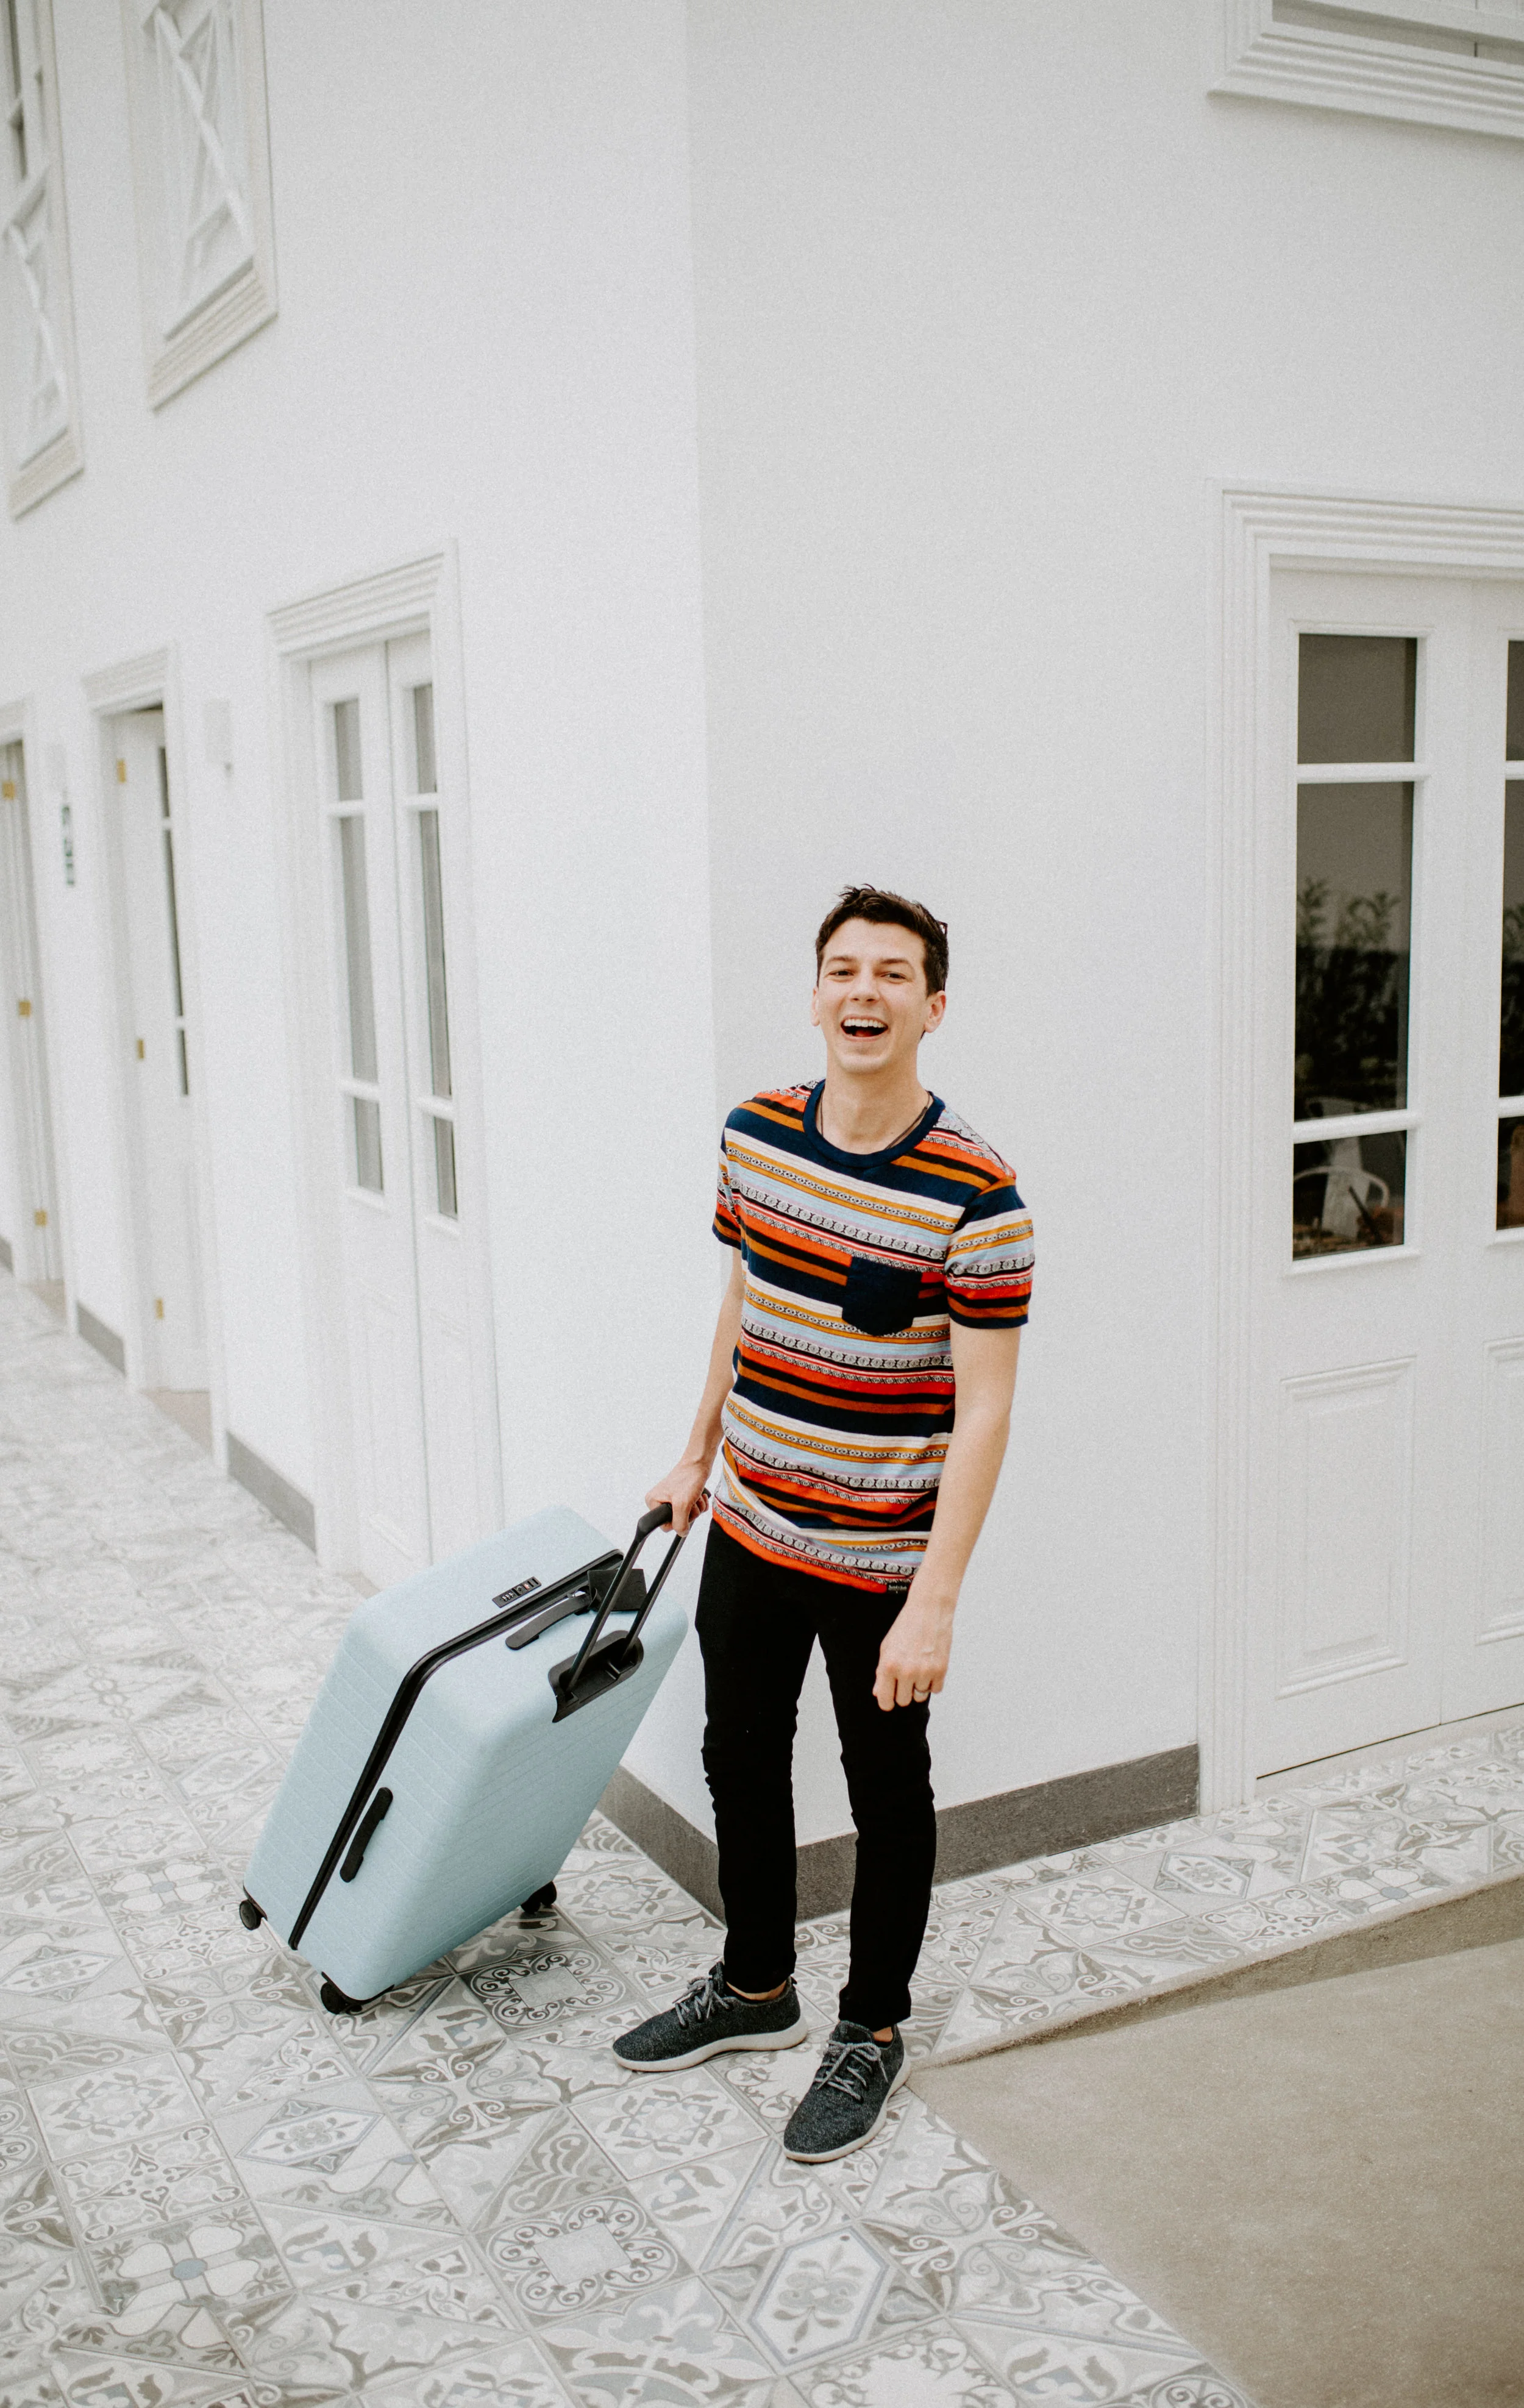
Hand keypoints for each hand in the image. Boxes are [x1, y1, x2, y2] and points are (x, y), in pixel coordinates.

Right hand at [645, 1460, 711, 1536]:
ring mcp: (672, 1499)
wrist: (699, 1463)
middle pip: (678, 1521)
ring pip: (688, 1516)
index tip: (683, 1511)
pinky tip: (699, 1495)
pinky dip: (699, 1505)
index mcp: (653, 1502)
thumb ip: (680, 1523)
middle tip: (690, 1501)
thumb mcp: (682, 1504)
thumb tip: (682, 1532)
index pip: (665, 1526)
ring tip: (695, 1496)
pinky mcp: (683, 1497)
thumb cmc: (688, 1477)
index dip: (677, 1522)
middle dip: (690, 1513)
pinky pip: (693, 1510)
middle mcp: (660, 1501)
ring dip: (696, 1508)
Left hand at [873, 1578, 955, 1710]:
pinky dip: (933, 1682)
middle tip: (906, 1676)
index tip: (890, 1699)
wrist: (929, 1609)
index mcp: (888, 1666)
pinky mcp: (941, 1670)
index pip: (885, 1701)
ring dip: (919, 1686)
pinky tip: (930, 1666)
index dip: (887, 1702)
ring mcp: (924, 1672)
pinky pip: (936, 1689)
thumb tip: (879, 1693)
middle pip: (903, 1701)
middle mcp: (906, 1671)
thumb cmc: (906, 1626)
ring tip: (919, 1667)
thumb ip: (881, 1673)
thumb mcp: (887, 1647)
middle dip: (904, 1691)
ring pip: (920, 1696)